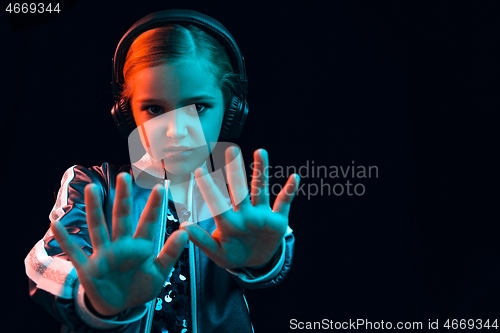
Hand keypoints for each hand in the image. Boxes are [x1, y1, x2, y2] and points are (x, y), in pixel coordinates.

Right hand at [51, 172, 187, 316]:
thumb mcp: (159, 274)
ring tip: (92, 188)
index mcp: (141, 247)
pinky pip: (74, 252)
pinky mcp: (88, 268)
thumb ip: (170, 254)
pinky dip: (65, 240)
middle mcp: (121, 246)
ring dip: (94, 210)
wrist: (119, 307)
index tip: (160, 187)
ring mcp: (103, 255)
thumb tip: (185, 233)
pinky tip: (56, 224)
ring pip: (98, 228)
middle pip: (122, 218)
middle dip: (123, 198)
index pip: (149, 223)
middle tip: (124, 176)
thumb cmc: (140, 287)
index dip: (154, 206)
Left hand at [180, 147, 299, 269]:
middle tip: (231, 150)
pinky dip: (290, 191)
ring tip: (260, 152)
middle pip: (239, 190)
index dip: (208, 188)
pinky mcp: (277, 221)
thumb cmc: (232, 255)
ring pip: (261, 190)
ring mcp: (261, 215)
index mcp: (229, 223)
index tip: (199, 170)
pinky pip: (284, 203)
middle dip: (236, 171)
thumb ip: (201, 241)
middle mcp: (244, 214)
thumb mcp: (216, 252)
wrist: (254, 263)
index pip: (217, 203)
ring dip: (261, 171)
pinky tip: (295, 178)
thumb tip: (183, 226)